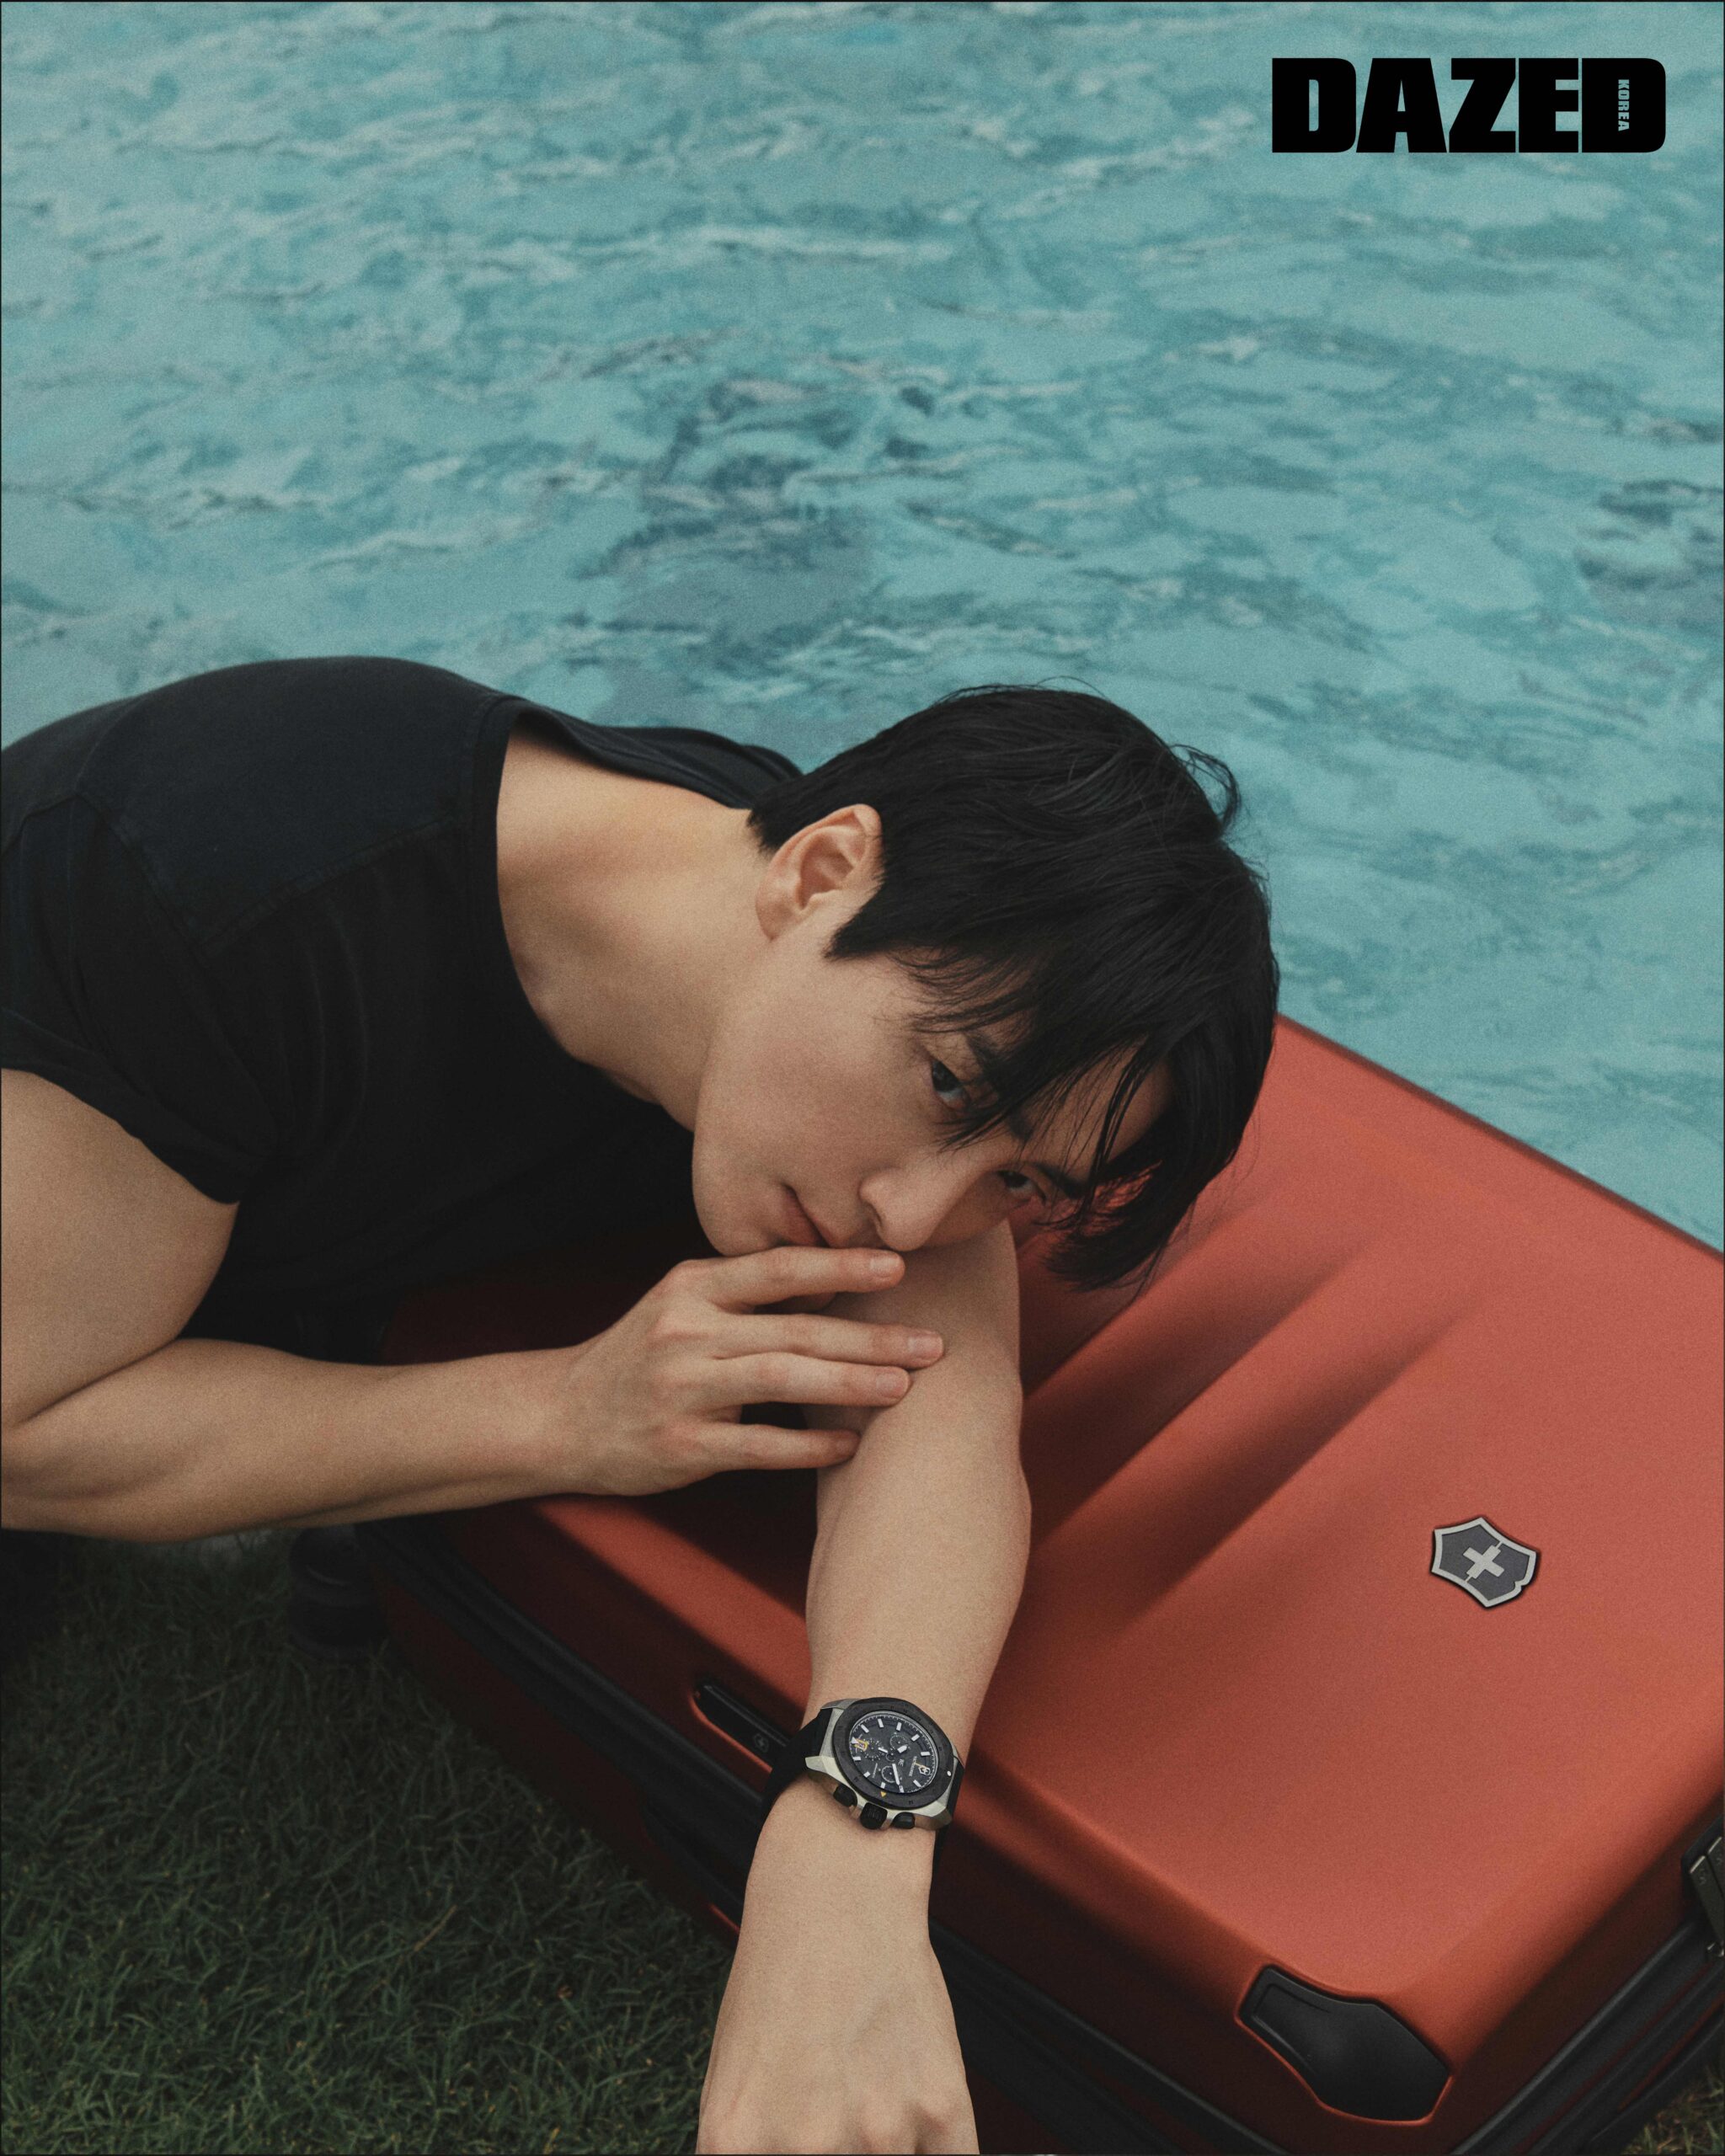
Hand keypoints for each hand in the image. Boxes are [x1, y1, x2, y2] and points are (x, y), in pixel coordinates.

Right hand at [547, 1246, 944, 1496]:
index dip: (839, 1265)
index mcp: (692, 1286)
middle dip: (870, 1335)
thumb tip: (839, 1277)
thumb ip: (747, 1293)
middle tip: (931, 1342)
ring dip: (850, 1383)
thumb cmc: (643, 1357)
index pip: (777, 1267)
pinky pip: (758, 1446)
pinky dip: (808, 1446)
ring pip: (781, 1379)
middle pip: (794, 1328)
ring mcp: (681, 1389)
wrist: (561, 1416)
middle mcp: (686, 1330)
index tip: (897, 1265)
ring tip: (904, 1387)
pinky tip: (849, 1445)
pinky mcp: (680, 1445)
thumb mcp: (682, 1305)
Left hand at [697, 1794, 975, 2153]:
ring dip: (889, 2154)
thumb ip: (753, 2155)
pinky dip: (934, 2154)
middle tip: (847, 2135)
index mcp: (737, 2145)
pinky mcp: (942, 2109)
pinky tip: (917, 2125)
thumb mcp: (731, 2086)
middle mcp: (805, 2147)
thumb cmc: (778, 1981)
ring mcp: (881, 2133)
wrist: (836, 1894)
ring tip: (875, 2111)